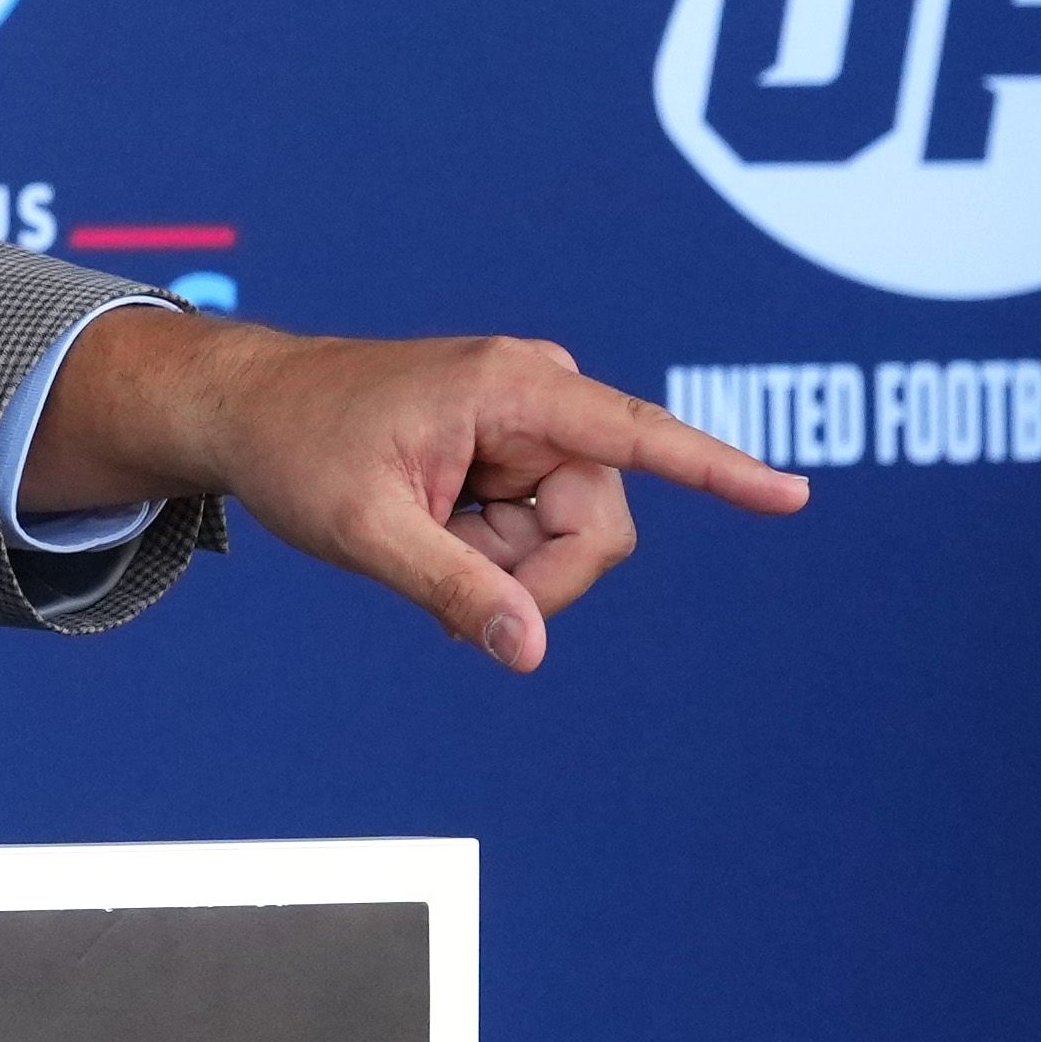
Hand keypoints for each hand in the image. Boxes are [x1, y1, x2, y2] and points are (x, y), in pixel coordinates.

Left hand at [17, 312, 804, 671]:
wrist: (248, 411)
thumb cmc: (297, 450)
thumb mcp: (363, 530)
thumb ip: (453, 589)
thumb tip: (530, 652)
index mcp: (513, 389)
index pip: (636, 437)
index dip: (719, 473)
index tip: (792, 497)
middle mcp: (539, 394)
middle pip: (600, 525)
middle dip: (534, 574)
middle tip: (447, 585)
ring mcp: (533, 423)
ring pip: (573, 537)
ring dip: (505, 565)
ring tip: (424, 538)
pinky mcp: (521, 450)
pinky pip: (541, 529)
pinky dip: (493, 552)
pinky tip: (436, 531)